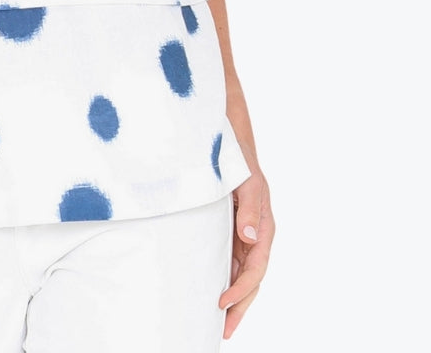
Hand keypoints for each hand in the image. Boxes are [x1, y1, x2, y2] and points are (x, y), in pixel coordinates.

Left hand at [219, 169, 273, 338]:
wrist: (232, 149)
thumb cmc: (241, 164)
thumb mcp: (248, 184)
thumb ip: (248, 209)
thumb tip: (249, 236)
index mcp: (263, 229)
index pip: (255, 269)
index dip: (241, 289)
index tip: (223, 303)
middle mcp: (255, 238)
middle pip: (250, 280)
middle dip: (240, 306)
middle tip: (224, 330)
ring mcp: (245, 238)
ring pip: (241, 275)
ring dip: (233, 299)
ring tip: (220, 323)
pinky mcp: (232, 234)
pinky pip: (231, 263)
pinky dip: (226, 281)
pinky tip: (215, 293)